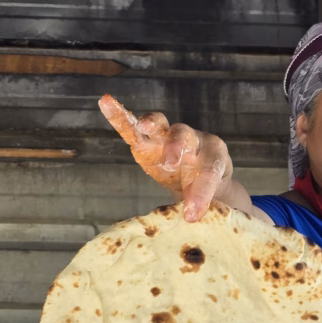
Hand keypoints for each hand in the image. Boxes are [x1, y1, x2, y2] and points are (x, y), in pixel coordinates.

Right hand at [98, 95, 233, 221]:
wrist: (200, 176)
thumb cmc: (207, 187)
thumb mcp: (212, 198)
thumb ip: (203, 204)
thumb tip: (188, 220)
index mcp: (215, 154)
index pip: (210, 170)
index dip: (202, 191)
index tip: (192, 214)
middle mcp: (192, 139)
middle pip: (184, 136)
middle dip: (177, 147)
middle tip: (172, 163)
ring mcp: (168, 137)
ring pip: (160, 124)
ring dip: (152, 123)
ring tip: (144, 126)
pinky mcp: (147, 141)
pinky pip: (132, 127)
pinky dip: (120, 116)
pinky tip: (106, 102)